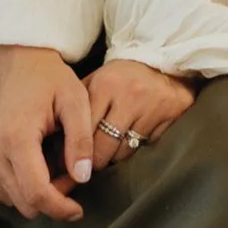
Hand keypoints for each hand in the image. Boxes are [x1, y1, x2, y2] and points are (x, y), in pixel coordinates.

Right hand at [0, 45, 94, 222]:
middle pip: (26, 204)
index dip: (61, 209)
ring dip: (36, 192)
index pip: (37, 194)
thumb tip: (82, 178)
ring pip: (14, 202)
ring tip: (51, 162)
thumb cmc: (50, 80)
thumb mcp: (76, 101)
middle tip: (69, 172)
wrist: (18, 65)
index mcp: (15, 137)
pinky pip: (2, 194)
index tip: (79, 210)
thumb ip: (81, 141)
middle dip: (52, 198)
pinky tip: (32, 164)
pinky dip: (21, 187)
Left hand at [81, 58, 196, 169]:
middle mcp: (127, 97)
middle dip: (94, 160)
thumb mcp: (97, 80)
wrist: (161, 61)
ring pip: (124, 151)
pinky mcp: (167, 118)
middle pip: (104, 146)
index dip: (76, 147)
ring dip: (113, 157)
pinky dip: (134, 149)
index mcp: (105, 86)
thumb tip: (59, 136)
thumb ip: (80, 104)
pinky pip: (144, 147)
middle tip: (89, 166)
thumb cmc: (122, 76)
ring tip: (107, 154)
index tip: (70, 160)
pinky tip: (128, 143)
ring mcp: (149, 108)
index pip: (84, 128)